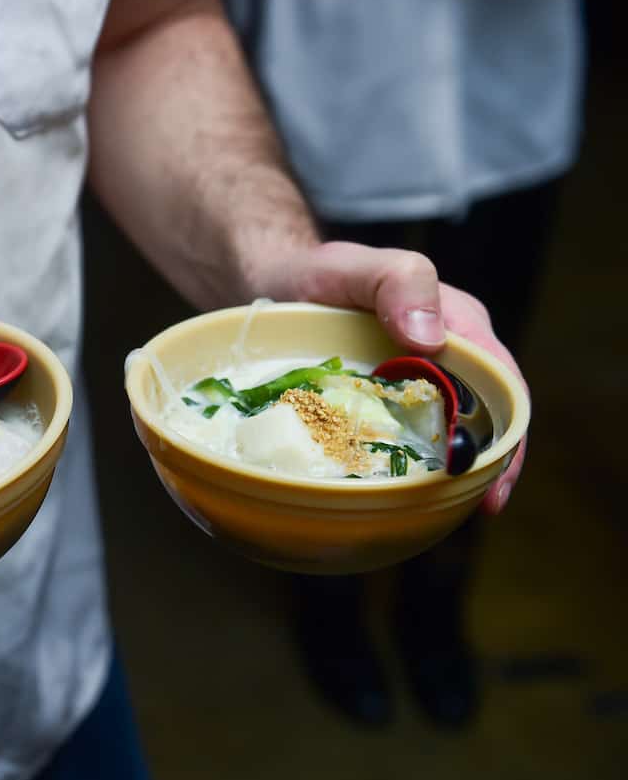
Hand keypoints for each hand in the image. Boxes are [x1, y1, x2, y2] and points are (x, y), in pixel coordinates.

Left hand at [258, 241, 524, 512]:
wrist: (270, 285)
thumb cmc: (318, 273)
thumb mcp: (354, 266)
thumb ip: (397, 282)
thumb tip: (430, 338)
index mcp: (456, 326)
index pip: (501, 383)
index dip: (509, 435)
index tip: (496, 481)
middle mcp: (443, 358)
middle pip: (483, 417)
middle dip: (489, 464)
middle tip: (479, 508)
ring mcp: (411, 384)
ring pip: (443, 433)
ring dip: (448, 472)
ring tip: (442, 512)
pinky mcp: (379, 403)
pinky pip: (401, 438)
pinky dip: (404, 466)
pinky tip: (393, 497)